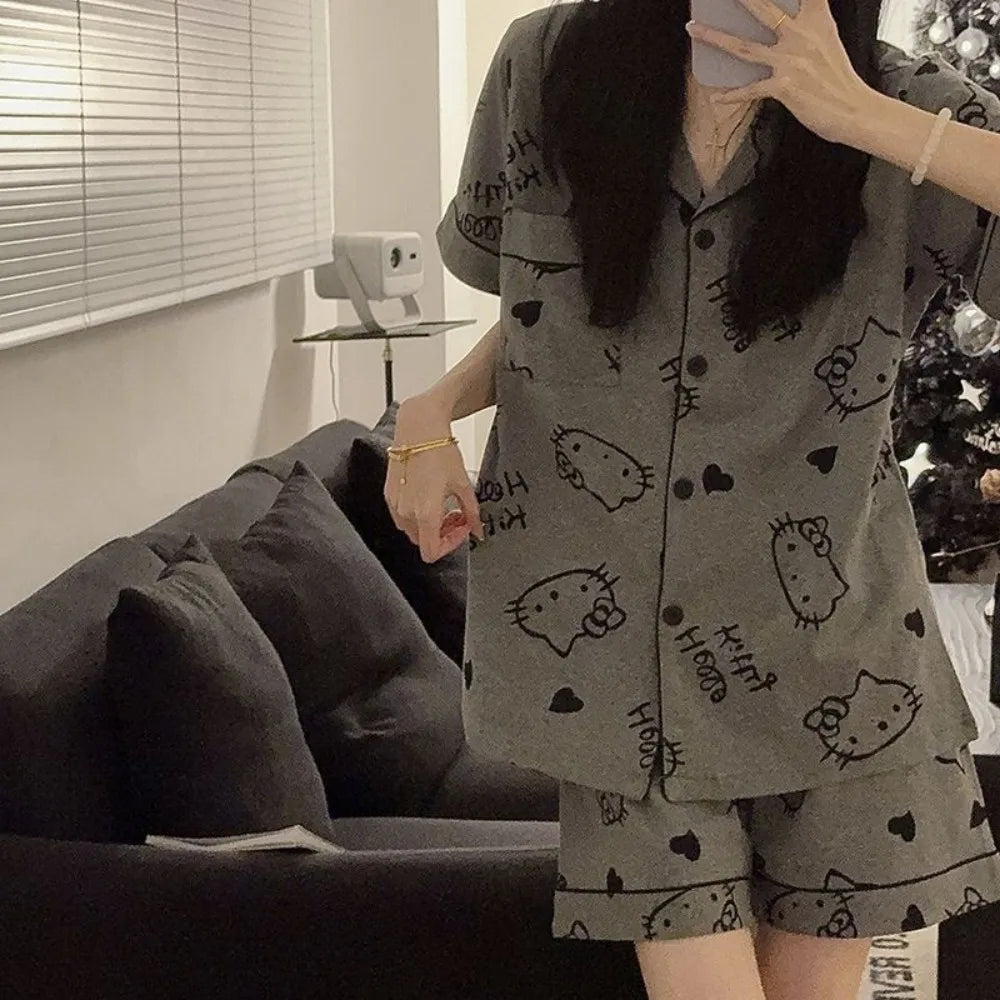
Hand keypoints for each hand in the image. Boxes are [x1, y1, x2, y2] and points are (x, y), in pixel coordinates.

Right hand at [383, 394, 484, 563]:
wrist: (419, 429)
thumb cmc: (440, 452)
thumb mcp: (463, 484)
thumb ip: (471, 513)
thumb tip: (478, 531)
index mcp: (426, 514)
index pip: (431, 552)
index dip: (449, 546)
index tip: (461, 528)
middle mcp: (406, 514)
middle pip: (423, 542)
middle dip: (442, 534)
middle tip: (456, 516)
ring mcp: (394, 505)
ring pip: (412, 530)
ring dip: (428, 525)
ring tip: (443, 505)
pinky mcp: (388, 495)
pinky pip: (401, 516)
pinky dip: (415, 514)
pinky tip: (428, 496)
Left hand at [685, 0, 874, 144]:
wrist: (854, 110)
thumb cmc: (838, 78)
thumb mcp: (827, 39)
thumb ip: (807, 22)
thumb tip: (782, 20)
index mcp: (817, 19)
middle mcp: (802, 35)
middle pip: (764, 8)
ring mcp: (791, 60)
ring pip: (743, 46)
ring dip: (714, 37)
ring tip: (693, 28)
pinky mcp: (784, 87)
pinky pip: (750, 90)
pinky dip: (732, 95)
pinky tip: (717, 97)